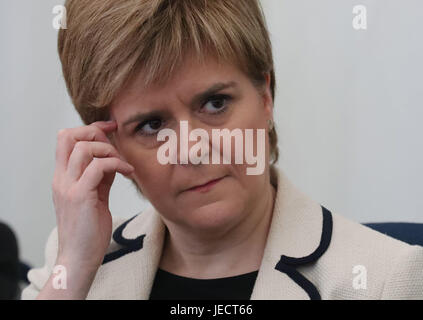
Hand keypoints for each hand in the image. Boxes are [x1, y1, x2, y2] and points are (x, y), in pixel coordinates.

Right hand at [51, 120, 133, 271]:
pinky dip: (117, 164)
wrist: (79, 258)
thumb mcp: (94, 197)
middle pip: (68, 136)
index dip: (88, 129)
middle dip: (94, 131)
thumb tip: (113, 160)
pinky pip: (98, 167)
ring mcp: (68, 187)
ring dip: (108, 149)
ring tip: (123, 163)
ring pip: (83, 148)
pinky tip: (128, 173)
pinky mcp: (81, 196)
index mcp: (62, 178)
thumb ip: (100, 177)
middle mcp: (61, 179)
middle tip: (115, 139)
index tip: (109, 128)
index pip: (65, 140)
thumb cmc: (88, 230)